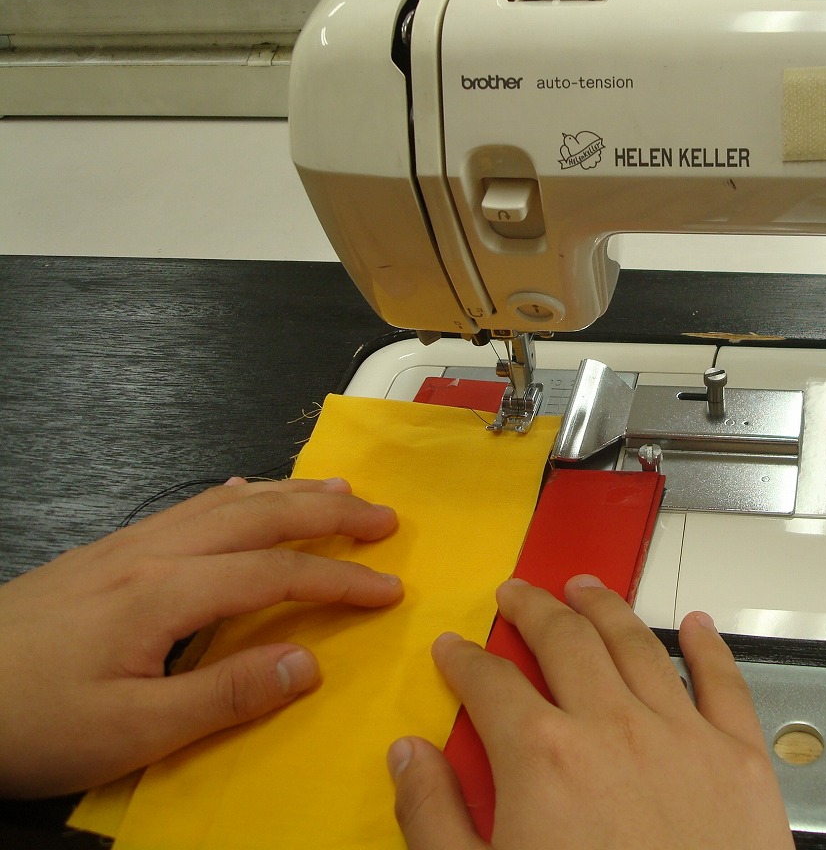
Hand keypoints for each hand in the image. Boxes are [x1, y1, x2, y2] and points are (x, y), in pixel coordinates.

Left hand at [0, 477, 401, 797]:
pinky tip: (242, 492)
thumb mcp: (127, 732)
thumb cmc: (29, 721)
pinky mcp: (103, 555)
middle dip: (330, 515)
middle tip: (387, 519)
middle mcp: (153, 554)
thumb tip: (309, 664)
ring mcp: (125, 548)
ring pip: (225, 502)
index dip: (341, 580)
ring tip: (338, 492)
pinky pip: (188, 506)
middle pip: (260, 516)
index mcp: (166, 593)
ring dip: (290, 493)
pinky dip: (234, 494)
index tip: (390, 591)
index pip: (277, 574)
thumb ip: (223, 698)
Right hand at [389, 576, 794, 849]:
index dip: (466, 660)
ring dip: (606, 608)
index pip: (490, 683)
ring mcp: (682, 735)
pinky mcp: (740, 758)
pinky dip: (709, 645)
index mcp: (541, 757)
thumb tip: (407, 755)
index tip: (455, 649)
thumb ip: (435, 816)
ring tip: (587, 587)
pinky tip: (696, 623)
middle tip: (518, 593)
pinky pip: (724, 682)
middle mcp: (612, 728)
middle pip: (566, 641)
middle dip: (535, 609)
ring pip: (637, 645)